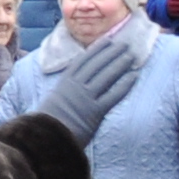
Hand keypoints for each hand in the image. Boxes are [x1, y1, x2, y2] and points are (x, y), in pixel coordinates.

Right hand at [24, 23, 146, 140]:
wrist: (45, 138)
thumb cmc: (47, 122)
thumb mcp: (54, 99)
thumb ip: (66, 91)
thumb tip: (75, 86)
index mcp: (65, 82)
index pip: (84, 60)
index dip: (97, 50)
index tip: (108, 41)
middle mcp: (76, 86)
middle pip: (97, 65)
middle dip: (112, 53)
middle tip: (125, 45)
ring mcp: (86, 98)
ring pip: (107, 76)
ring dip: (120, 64)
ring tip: (131, 56)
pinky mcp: (95, 111)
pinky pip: (113, 95)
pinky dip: (124, 84)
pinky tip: (134, 76)